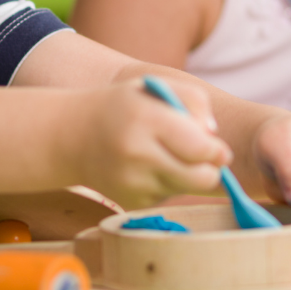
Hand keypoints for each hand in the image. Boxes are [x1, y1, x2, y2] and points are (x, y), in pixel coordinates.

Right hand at [71, 79, 231, 209]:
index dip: (217, 151)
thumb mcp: (156, 87)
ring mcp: (133, 183)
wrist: (71, 138)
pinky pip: (168, 196)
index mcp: (147, 119)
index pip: (200, 148)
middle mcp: (138, 155)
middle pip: (201, 179)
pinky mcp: (131, 202)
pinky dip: (168, 184)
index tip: (218, 147)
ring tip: (168, 155)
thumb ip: (194, 100)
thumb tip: (214, 135)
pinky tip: (149, 168)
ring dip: (189, 176)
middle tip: (204, 158)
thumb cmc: (124, 107)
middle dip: (212, 170)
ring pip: (187, 189)